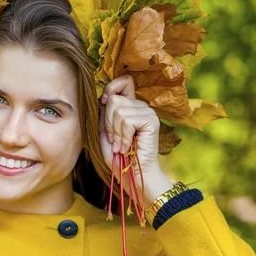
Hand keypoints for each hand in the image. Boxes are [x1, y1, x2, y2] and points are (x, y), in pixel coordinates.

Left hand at [99, 74, 172, 205]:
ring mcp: (147, 112)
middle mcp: (140, 106)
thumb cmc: (119, 157)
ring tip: (121, 146)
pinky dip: (123, 136)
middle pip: (114, 98)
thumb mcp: (105, 132)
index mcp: (130, 106)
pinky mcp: (152, 121)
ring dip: (116, 133)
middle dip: (108, 122)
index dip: (111, 88)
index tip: (103, 103)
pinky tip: (127, 147)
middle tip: (114, 140)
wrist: (132, 175)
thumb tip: (103, 97)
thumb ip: (104, 114)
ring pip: (119, 110)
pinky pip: (127, 120)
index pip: (124, 80)